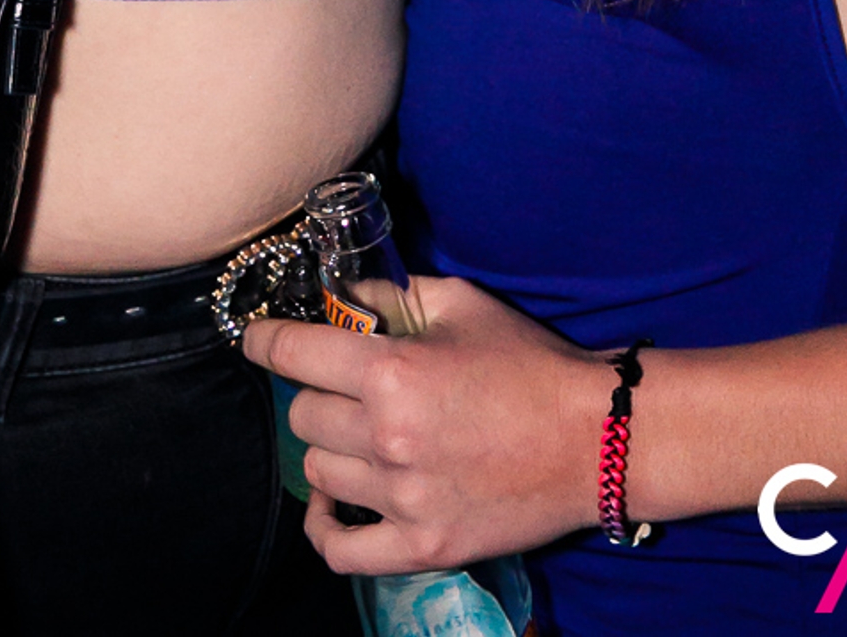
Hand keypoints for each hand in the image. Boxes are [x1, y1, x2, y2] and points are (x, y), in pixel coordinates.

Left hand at [241, 277, 612, 575]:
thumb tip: (341, 297)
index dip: (264, 341)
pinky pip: (339, 549)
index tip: (254, 338)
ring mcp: (402, 500)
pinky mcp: (422, 546)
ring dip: (330, 450)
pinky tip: (331, 505)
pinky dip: (323, 528)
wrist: (591, 437)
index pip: (294, 355)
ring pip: (317, 474)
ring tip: (362, 437)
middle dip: (317, 394)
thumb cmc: (527, 362)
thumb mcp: (460, 304)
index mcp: (393, 373)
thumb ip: (391, 296)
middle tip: (346, 387)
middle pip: (304, 417)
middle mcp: (386, 438)